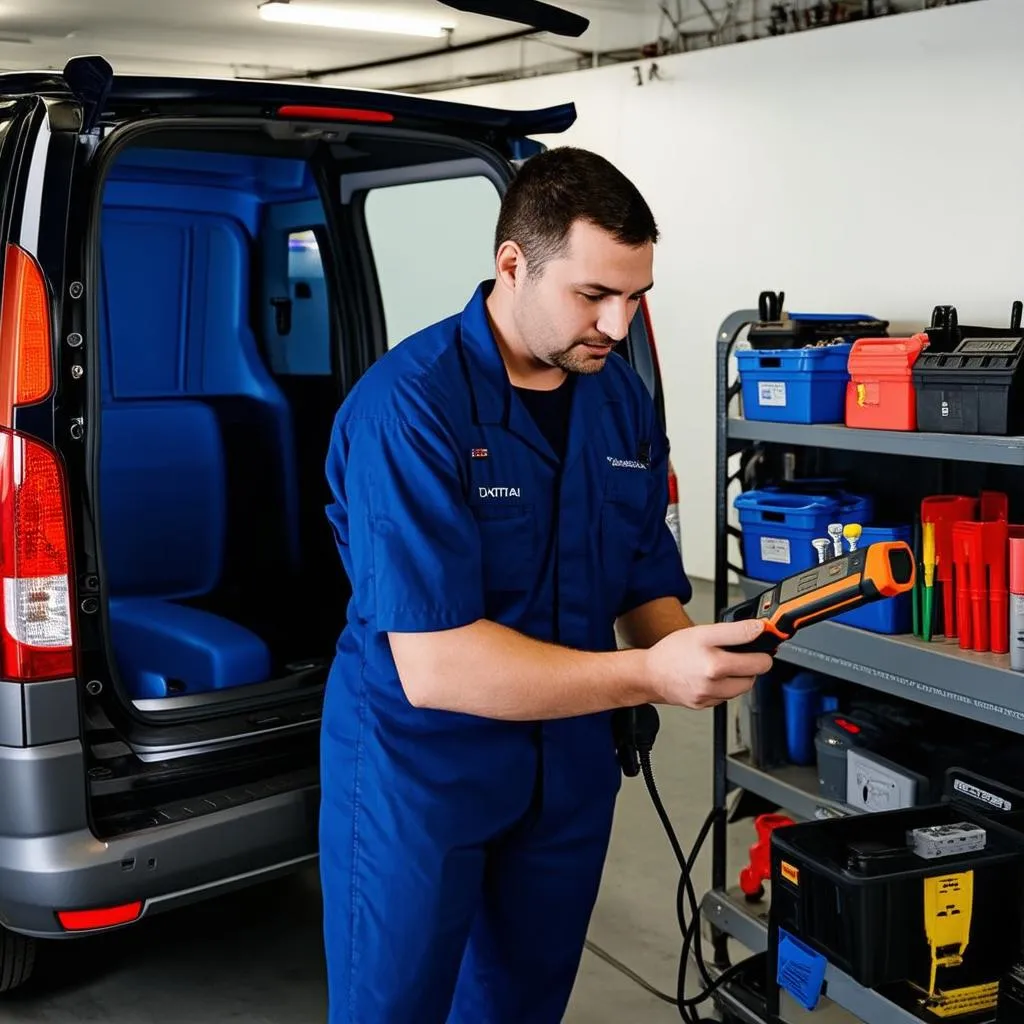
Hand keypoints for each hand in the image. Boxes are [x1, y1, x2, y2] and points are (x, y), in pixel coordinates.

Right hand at [643, 618, 773, 709]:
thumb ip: (733, 630)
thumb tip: (758, 629)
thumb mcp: (701, 632)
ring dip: (743, 675)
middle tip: (748, 652)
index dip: (761, 633)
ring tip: (728, 665)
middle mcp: (713, 677)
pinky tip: (716, 677)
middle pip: (757, 668)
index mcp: (714, 657)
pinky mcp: (707, 704)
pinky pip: (729, 695)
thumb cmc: (673, 652)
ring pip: (745, 684)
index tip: (763, 632)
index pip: (751, 640)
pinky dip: (728, 686)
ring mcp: (711, 693)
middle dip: (756, 659)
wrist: (651, 675)